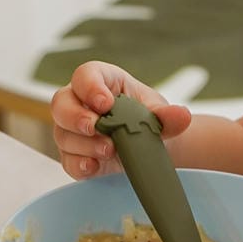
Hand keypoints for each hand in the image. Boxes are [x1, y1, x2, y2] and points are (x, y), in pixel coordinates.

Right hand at [51, 61, 191, 178]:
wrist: (151, 147)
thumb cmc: (148, 119)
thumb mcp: (159, 114)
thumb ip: (169, 115)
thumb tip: (181, 115)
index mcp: (102, 82)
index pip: (85, 75)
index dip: (90, 87)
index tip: (105, 103)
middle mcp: (80, 103)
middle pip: (61, 103)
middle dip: (76, 116)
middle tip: (95, 126)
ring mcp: (73, 130)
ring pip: (62, 133)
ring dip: (84, 143)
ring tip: (109, 150)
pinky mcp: (73, 155)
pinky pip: (66, 160)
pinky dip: (79, 164)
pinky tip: (94, 166)